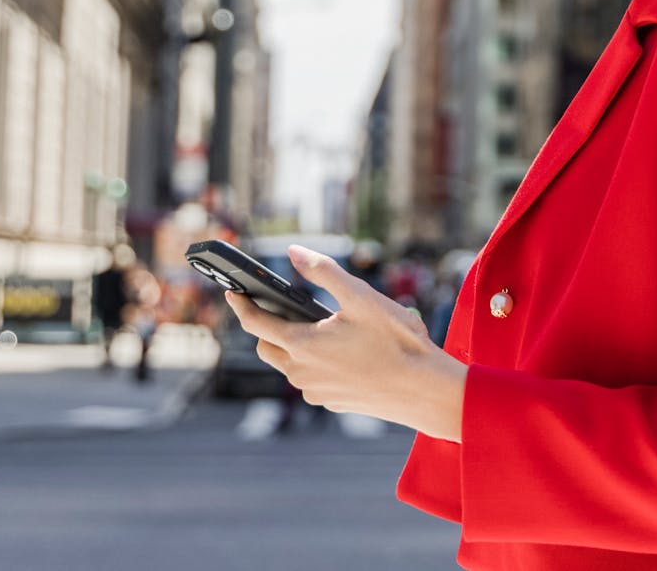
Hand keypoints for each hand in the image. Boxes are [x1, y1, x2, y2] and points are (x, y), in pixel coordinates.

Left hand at [224, 245, 466, 441]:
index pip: (255, 324)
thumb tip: (294, 252)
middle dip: (268, 328)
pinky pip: (311, 382)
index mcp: (303, 344)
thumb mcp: (361, 297)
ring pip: (289, 367)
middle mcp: (302, 373)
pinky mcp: (332, 403)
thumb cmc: (397, 343)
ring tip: (321, 330)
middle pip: (268, 348)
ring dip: (293, 348)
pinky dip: (315, 366)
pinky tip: (343, 355)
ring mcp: (316, 392)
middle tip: (285, 310)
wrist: (424, 391)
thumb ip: (324, 271)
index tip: (232, 293)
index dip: (241, 305)